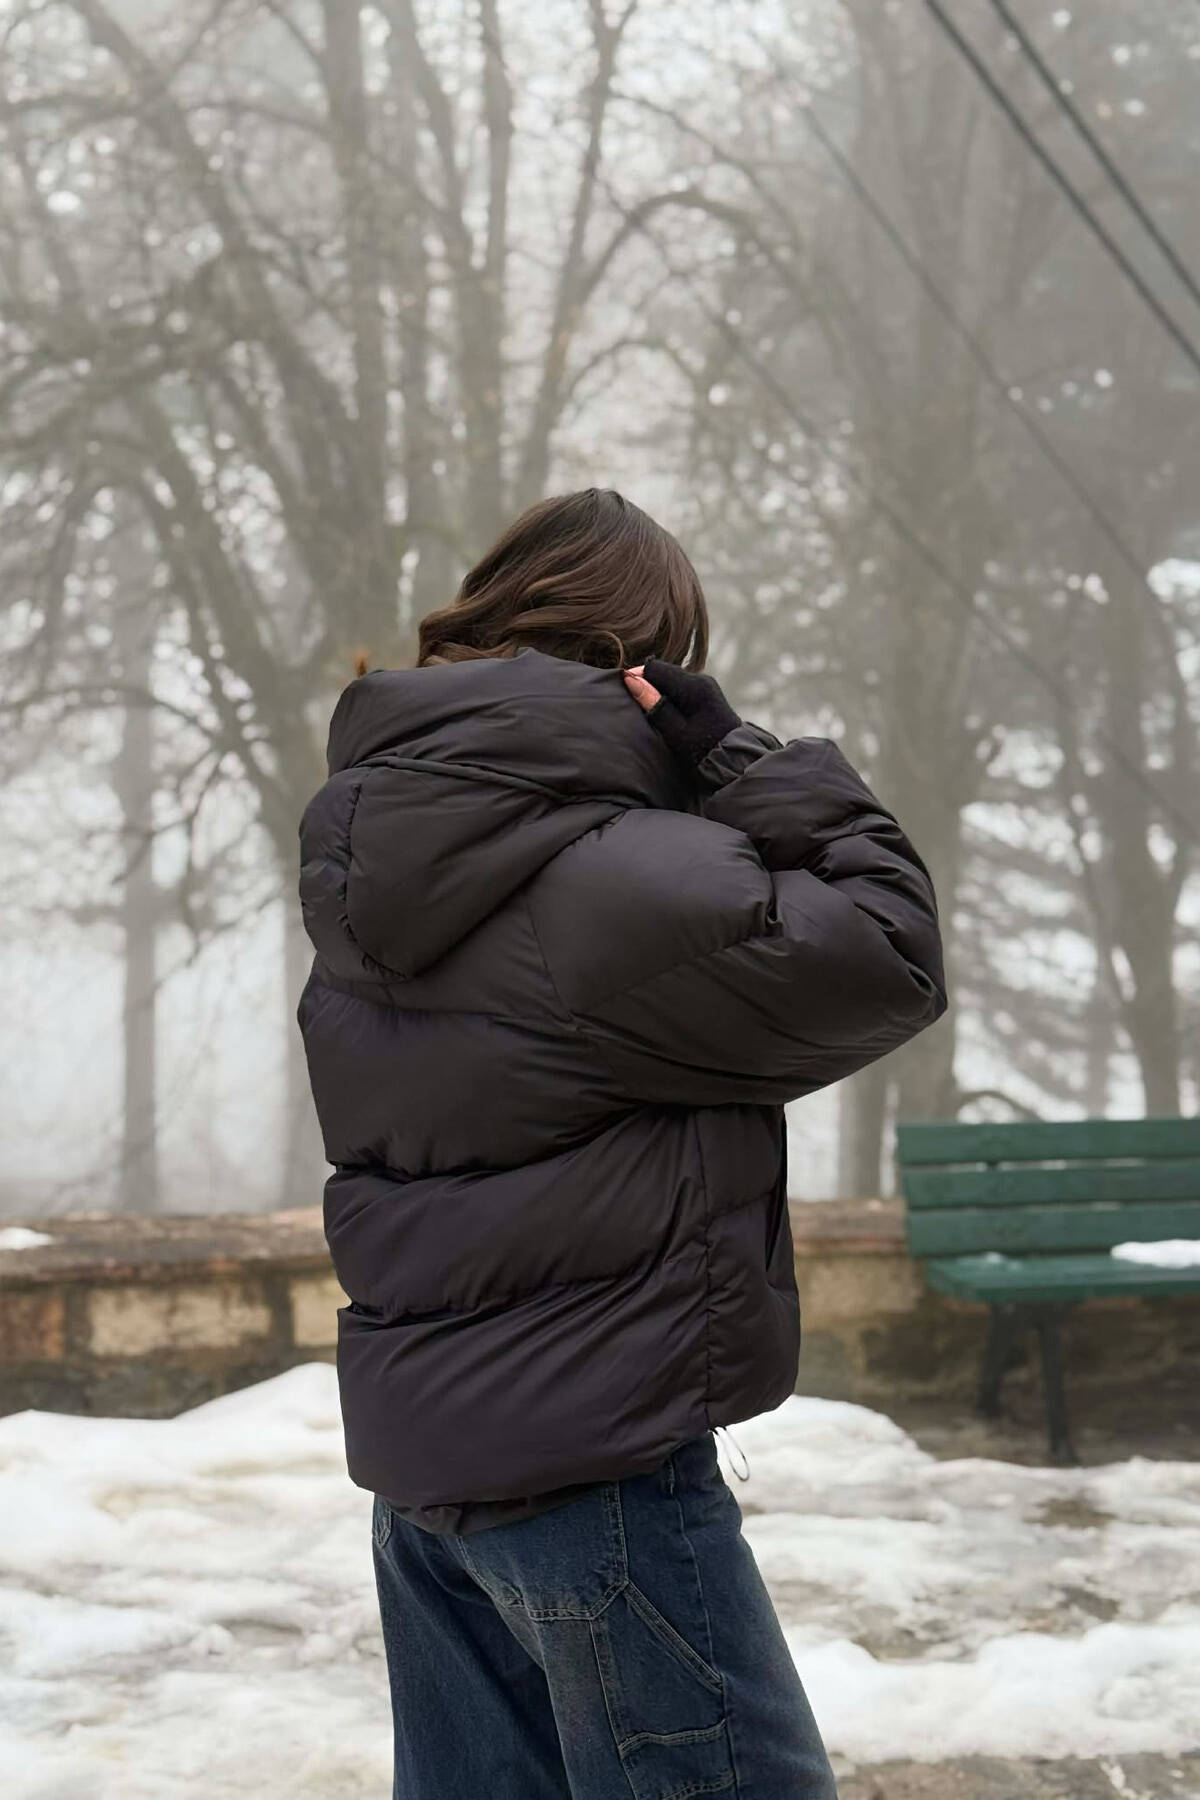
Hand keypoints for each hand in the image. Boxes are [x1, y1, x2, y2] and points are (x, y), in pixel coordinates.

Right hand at [622, 658, 740, 766]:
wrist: (733, 756)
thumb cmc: (703, 749)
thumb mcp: (676, 731)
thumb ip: (654, 704)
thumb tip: (631, 680)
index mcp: (693, 687)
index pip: (655, 668)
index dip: (637, 676)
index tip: (625, 691)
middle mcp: (700, 679)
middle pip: (663, 671)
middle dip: (646, 683)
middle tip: (635, 703)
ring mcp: (704, 683)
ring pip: (670, 678)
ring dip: (657, 689)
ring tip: (648, 708)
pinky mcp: (705, 690)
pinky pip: (679, 685)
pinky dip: (668, 693)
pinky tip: (664, 710)